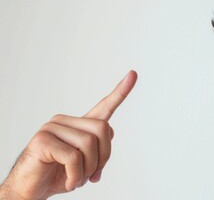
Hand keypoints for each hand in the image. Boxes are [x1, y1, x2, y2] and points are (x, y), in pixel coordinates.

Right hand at [0, 70, 137, 199]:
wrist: (31, 190)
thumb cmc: (59, 174)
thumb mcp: (85, 162)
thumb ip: (98, 147)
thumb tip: (110, 132)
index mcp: (79, 125)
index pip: (104, 106)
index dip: (121, 92)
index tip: (133, 74)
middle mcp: (65, 121)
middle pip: (103, 129)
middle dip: (103, 157)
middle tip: (93, 176)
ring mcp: (52, 128)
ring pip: (89, 144)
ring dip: (88, 170)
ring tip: (77, 180)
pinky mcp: (42, 140)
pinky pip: (73, 158)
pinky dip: (76, 176)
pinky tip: (69, 183)